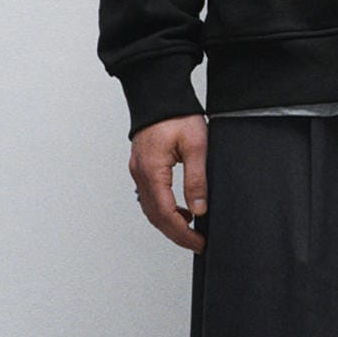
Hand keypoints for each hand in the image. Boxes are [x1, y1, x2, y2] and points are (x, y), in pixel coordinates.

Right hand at [129, 113, 208, 252]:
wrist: (160, 93)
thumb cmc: (177, 114)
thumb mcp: (196, 144)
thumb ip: (197, 179)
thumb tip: (199, 209)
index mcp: (152, 171)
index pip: (165, 214)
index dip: (182, 234)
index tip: (198, 243)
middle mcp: (140, 173)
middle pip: (155, 216)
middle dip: (175, 233)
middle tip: (195, 242)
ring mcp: (138, 169)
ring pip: (150, 207)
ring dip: (168, 221)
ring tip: (190, 227)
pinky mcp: (141, 164)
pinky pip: (149, 195)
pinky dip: (163, 207)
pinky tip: (179, 207)